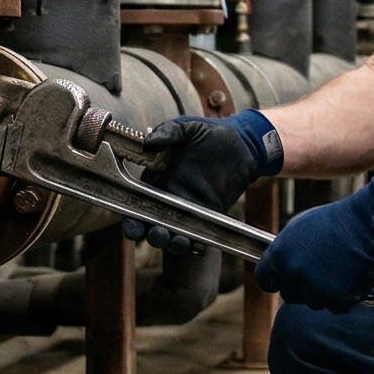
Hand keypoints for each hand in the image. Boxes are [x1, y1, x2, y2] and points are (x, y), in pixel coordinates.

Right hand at [125, 110, 283, 253]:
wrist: (242, 143)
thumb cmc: (210, 133)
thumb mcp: (187, 128)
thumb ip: (168, 132)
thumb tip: (148, 142)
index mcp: (157, 179)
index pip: (136, 203)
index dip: (131, 219)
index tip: (133, 227)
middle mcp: (168, 197)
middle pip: (151, 225)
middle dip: (151, 235)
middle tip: (157, 234)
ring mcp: (188, 208)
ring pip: (173, 234)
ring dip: (172, 243)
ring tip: (178, 242)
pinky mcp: (208, 215)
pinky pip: (198, 235)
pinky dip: (196, 245)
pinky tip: (197, 246)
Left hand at [256, 183, 373, 312]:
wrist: (364, 225)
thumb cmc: (333, 221)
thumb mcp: (298, 227)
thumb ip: (284, 249)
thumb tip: (279, 263)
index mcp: (279, 254)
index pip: (264, 280)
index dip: (273, 281)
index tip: (280, 281)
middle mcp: (293, 273)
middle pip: (289, 294)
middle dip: (300, 287)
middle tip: (316, 274)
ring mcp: (314, 287)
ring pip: (313, 302)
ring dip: (322, 293)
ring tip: (336, 272)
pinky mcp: (335, 298)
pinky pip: (334, 307)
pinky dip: (341, 298)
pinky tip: (347, 279)